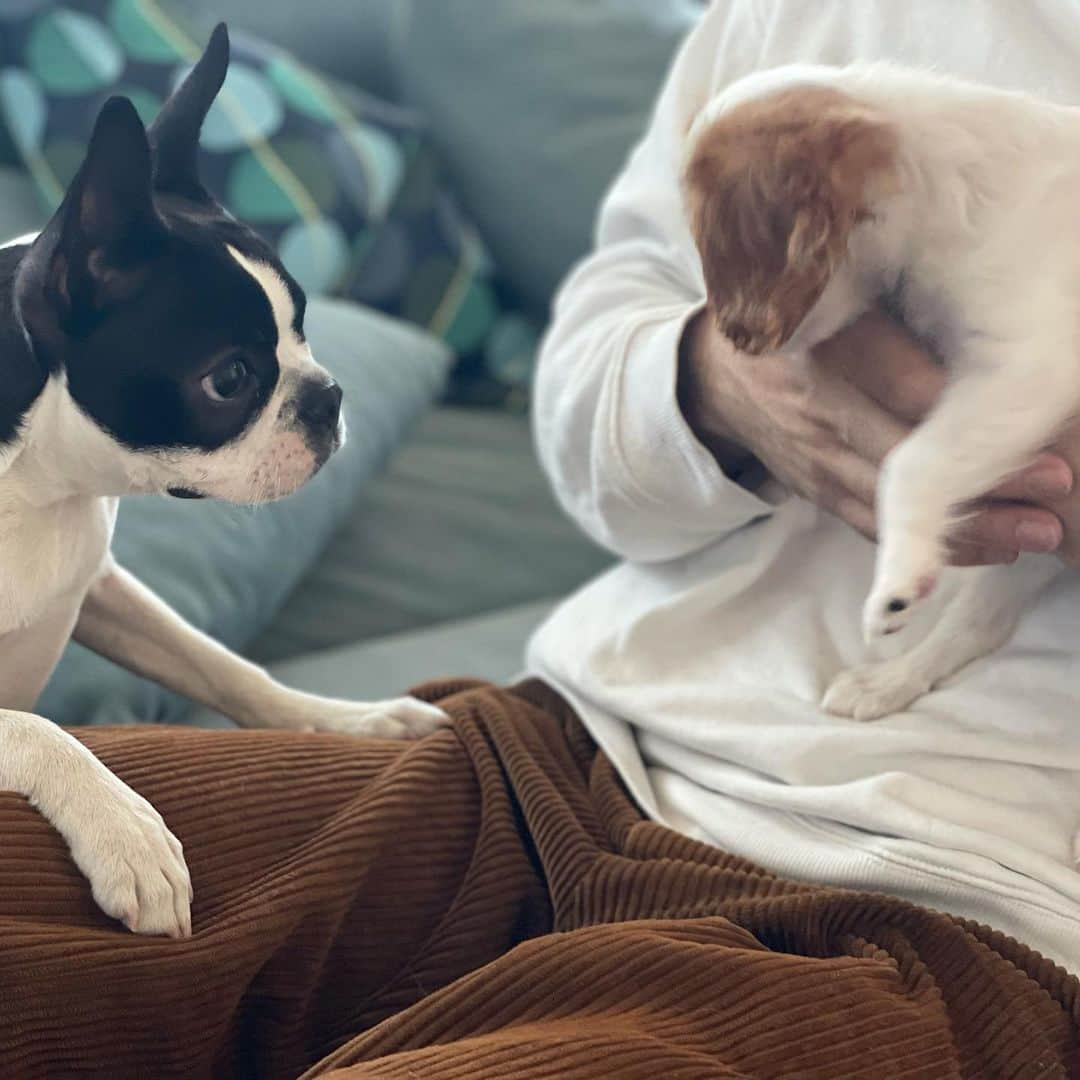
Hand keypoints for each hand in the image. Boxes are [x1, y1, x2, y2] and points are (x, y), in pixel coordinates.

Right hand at [678, 307, 1073, 565]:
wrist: (719, 373)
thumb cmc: (796, 316)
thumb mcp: (835, 287)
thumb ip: (901, 295)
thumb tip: (1003, 305)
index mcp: (823, 344)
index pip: (901, 385)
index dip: (969, 411)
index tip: (1037, 422)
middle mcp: (815, 407)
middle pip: (904, 456)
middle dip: (983, 482)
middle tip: (1056, 492)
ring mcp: (810, 455)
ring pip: (892, 504)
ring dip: (966, 525)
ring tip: (1036, 533)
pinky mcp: (812, 488)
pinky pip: (871, 526)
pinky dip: (924, 545)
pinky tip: (987, 549)